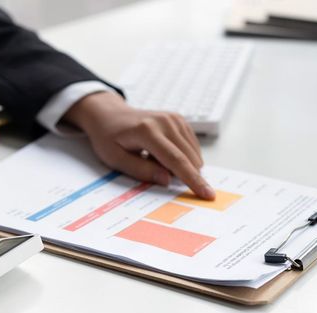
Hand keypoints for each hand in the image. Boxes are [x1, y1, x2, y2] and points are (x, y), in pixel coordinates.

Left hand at [63, 91, 214, 199]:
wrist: (109, 115)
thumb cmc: (108, 138)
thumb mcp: (115, 159)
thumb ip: (141, 171)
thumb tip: (167, 180)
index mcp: (147, 131)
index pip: (176, 160)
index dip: (193, 180)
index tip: (208, 195)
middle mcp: (165, 122)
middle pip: (189, 158)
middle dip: (182, 175)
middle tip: (153, 170)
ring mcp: (175, 118)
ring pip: (193, 154)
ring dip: (179, 165)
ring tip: (152, 158)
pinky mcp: (180, 120)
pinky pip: (191, 147)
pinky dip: (181, 156)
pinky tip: (161, 153)